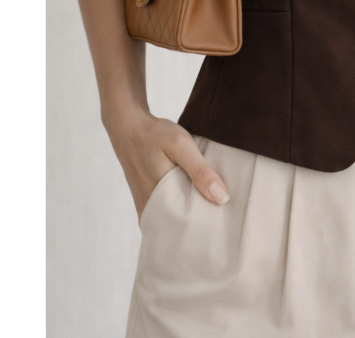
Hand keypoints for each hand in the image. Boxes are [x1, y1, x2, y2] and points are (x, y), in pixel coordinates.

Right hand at [106, 105, 230, 221]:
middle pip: (182, 225)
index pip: (188, 226)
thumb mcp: (181, 146)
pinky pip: (166, 211)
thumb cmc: (155, 136)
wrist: (128, 127)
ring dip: (190, 213)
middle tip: (223, 217)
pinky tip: (193, 197)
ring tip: (211, 207)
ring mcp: (147, 207)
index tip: (226, 221)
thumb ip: (200, 171)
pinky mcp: (146, 200)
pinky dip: (179, 206)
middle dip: (201, 222)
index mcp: (161, 202)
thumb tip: (221, 198)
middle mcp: (152, 210)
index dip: (208, 224)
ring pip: (174, 218)